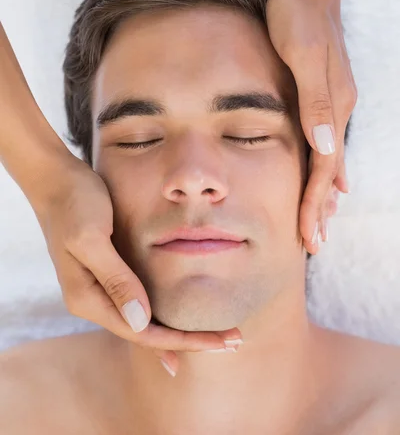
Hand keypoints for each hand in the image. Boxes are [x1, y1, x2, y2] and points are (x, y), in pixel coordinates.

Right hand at [32, 153, 241, 375]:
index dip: (182, 341)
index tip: (218, 343)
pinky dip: (163, 315)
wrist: (56, 180)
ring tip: (216, 336)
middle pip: (146, 333)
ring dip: (179, 330)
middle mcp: (92, 301)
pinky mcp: (108, 272)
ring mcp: (100, 288)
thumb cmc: (74, 203)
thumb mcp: (92, 237)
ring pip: (144, 321)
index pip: (141, 332)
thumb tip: (141, 321)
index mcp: (87, 298)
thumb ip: (115, 278)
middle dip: (188, 341)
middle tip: (232, 343)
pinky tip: (179, 323)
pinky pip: (140, 302)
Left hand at [266, 0, 356, 253]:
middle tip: (313, 244)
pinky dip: (323, 168)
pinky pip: (325, 142)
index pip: (325, 169)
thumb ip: (316, 100)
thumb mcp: (303, 55)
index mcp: (332, 107)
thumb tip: (325, 146)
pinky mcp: (322, 94)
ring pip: (329, 160)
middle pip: (330, 171)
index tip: (308, 237)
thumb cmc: (298, 18)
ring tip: (317, 222)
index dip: (315, 204)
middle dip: (320, 209)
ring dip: (323, 194)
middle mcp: (336, 110)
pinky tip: (324, 178)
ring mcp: (332, 103)